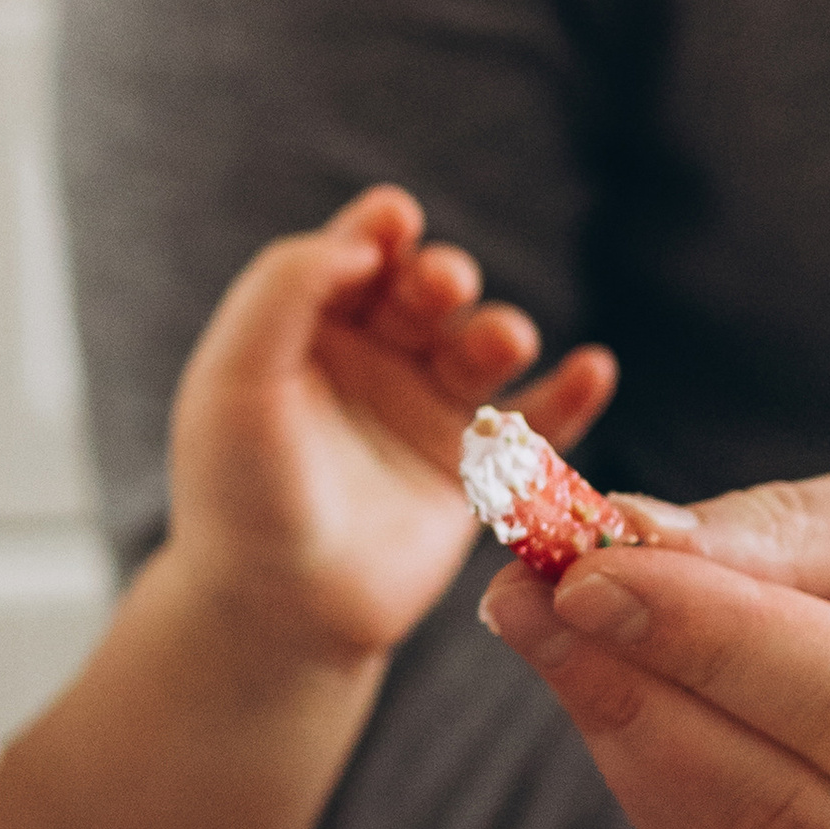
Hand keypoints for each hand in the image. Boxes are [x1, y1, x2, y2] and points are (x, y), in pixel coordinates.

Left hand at [168, 185, 615, 660]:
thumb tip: (362, 239)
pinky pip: (534, 424)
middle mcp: (372, 362)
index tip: (395, 218)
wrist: (276, 611)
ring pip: (482, 349)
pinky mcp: (473, 472)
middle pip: (424, 295)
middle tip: (443, 285)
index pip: (352, 259)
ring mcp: (426, 413)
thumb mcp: (236, 381)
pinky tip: (593, 369)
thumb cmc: (238, 496)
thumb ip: (283, 293)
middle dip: (439, 279)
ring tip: (501, 341)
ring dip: (498, 333)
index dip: (376, 230)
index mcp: (306, 331)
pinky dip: (569, 396)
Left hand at [481, 454, 829, 828]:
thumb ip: (821, 536)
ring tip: (545, 631)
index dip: (711, 644)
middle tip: (521, 592)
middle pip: (788, 806)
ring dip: (628, 745)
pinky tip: (615, 710)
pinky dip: (668, 804)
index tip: (586, 570)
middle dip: (633, 690)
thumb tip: (640, 540)